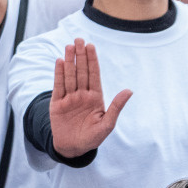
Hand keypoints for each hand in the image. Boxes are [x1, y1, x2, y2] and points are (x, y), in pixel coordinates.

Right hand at [49, 39, 131, 157]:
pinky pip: (58, 86)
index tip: (91, 46)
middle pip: (81, 72)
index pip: (94, 75)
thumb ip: (116, 107)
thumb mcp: (107, 125)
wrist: (73, 148)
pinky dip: (59, 74)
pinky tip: (59, 62)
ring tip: (69, 46)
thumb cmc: (92, 137)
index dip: (92, 61)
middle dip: (81, 56)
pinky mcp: (57, 104)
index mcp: (95, 98)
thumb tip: (129, 90)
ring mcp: (69, 98)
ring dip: (69, 61)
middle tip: (79, 40)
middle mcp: (82, 95)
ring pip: (70, 76)